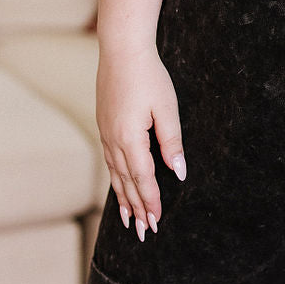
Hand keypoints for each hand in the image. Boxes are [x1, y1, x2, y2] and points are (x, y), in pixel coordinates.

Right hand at [96, 44, 185, 241]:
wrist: (121, 50)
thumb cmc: (148, 76)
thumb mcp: (166, 109)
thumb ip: (172, 142)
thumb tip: (179, 172)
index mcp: (130, 139)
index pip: (143, 179)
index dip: (150, 201)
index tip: (156, 223)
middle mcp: (113, 140)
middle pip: (126, 182)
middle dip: (136, 208)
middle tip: (143, 233)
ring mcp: (106, 133)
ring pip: (115, 174)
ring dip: (123, 198)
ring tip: (128, 220)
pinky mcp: (104, 125)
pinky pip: (109, 161)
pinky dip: (115, 179)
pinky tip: (118, 185)